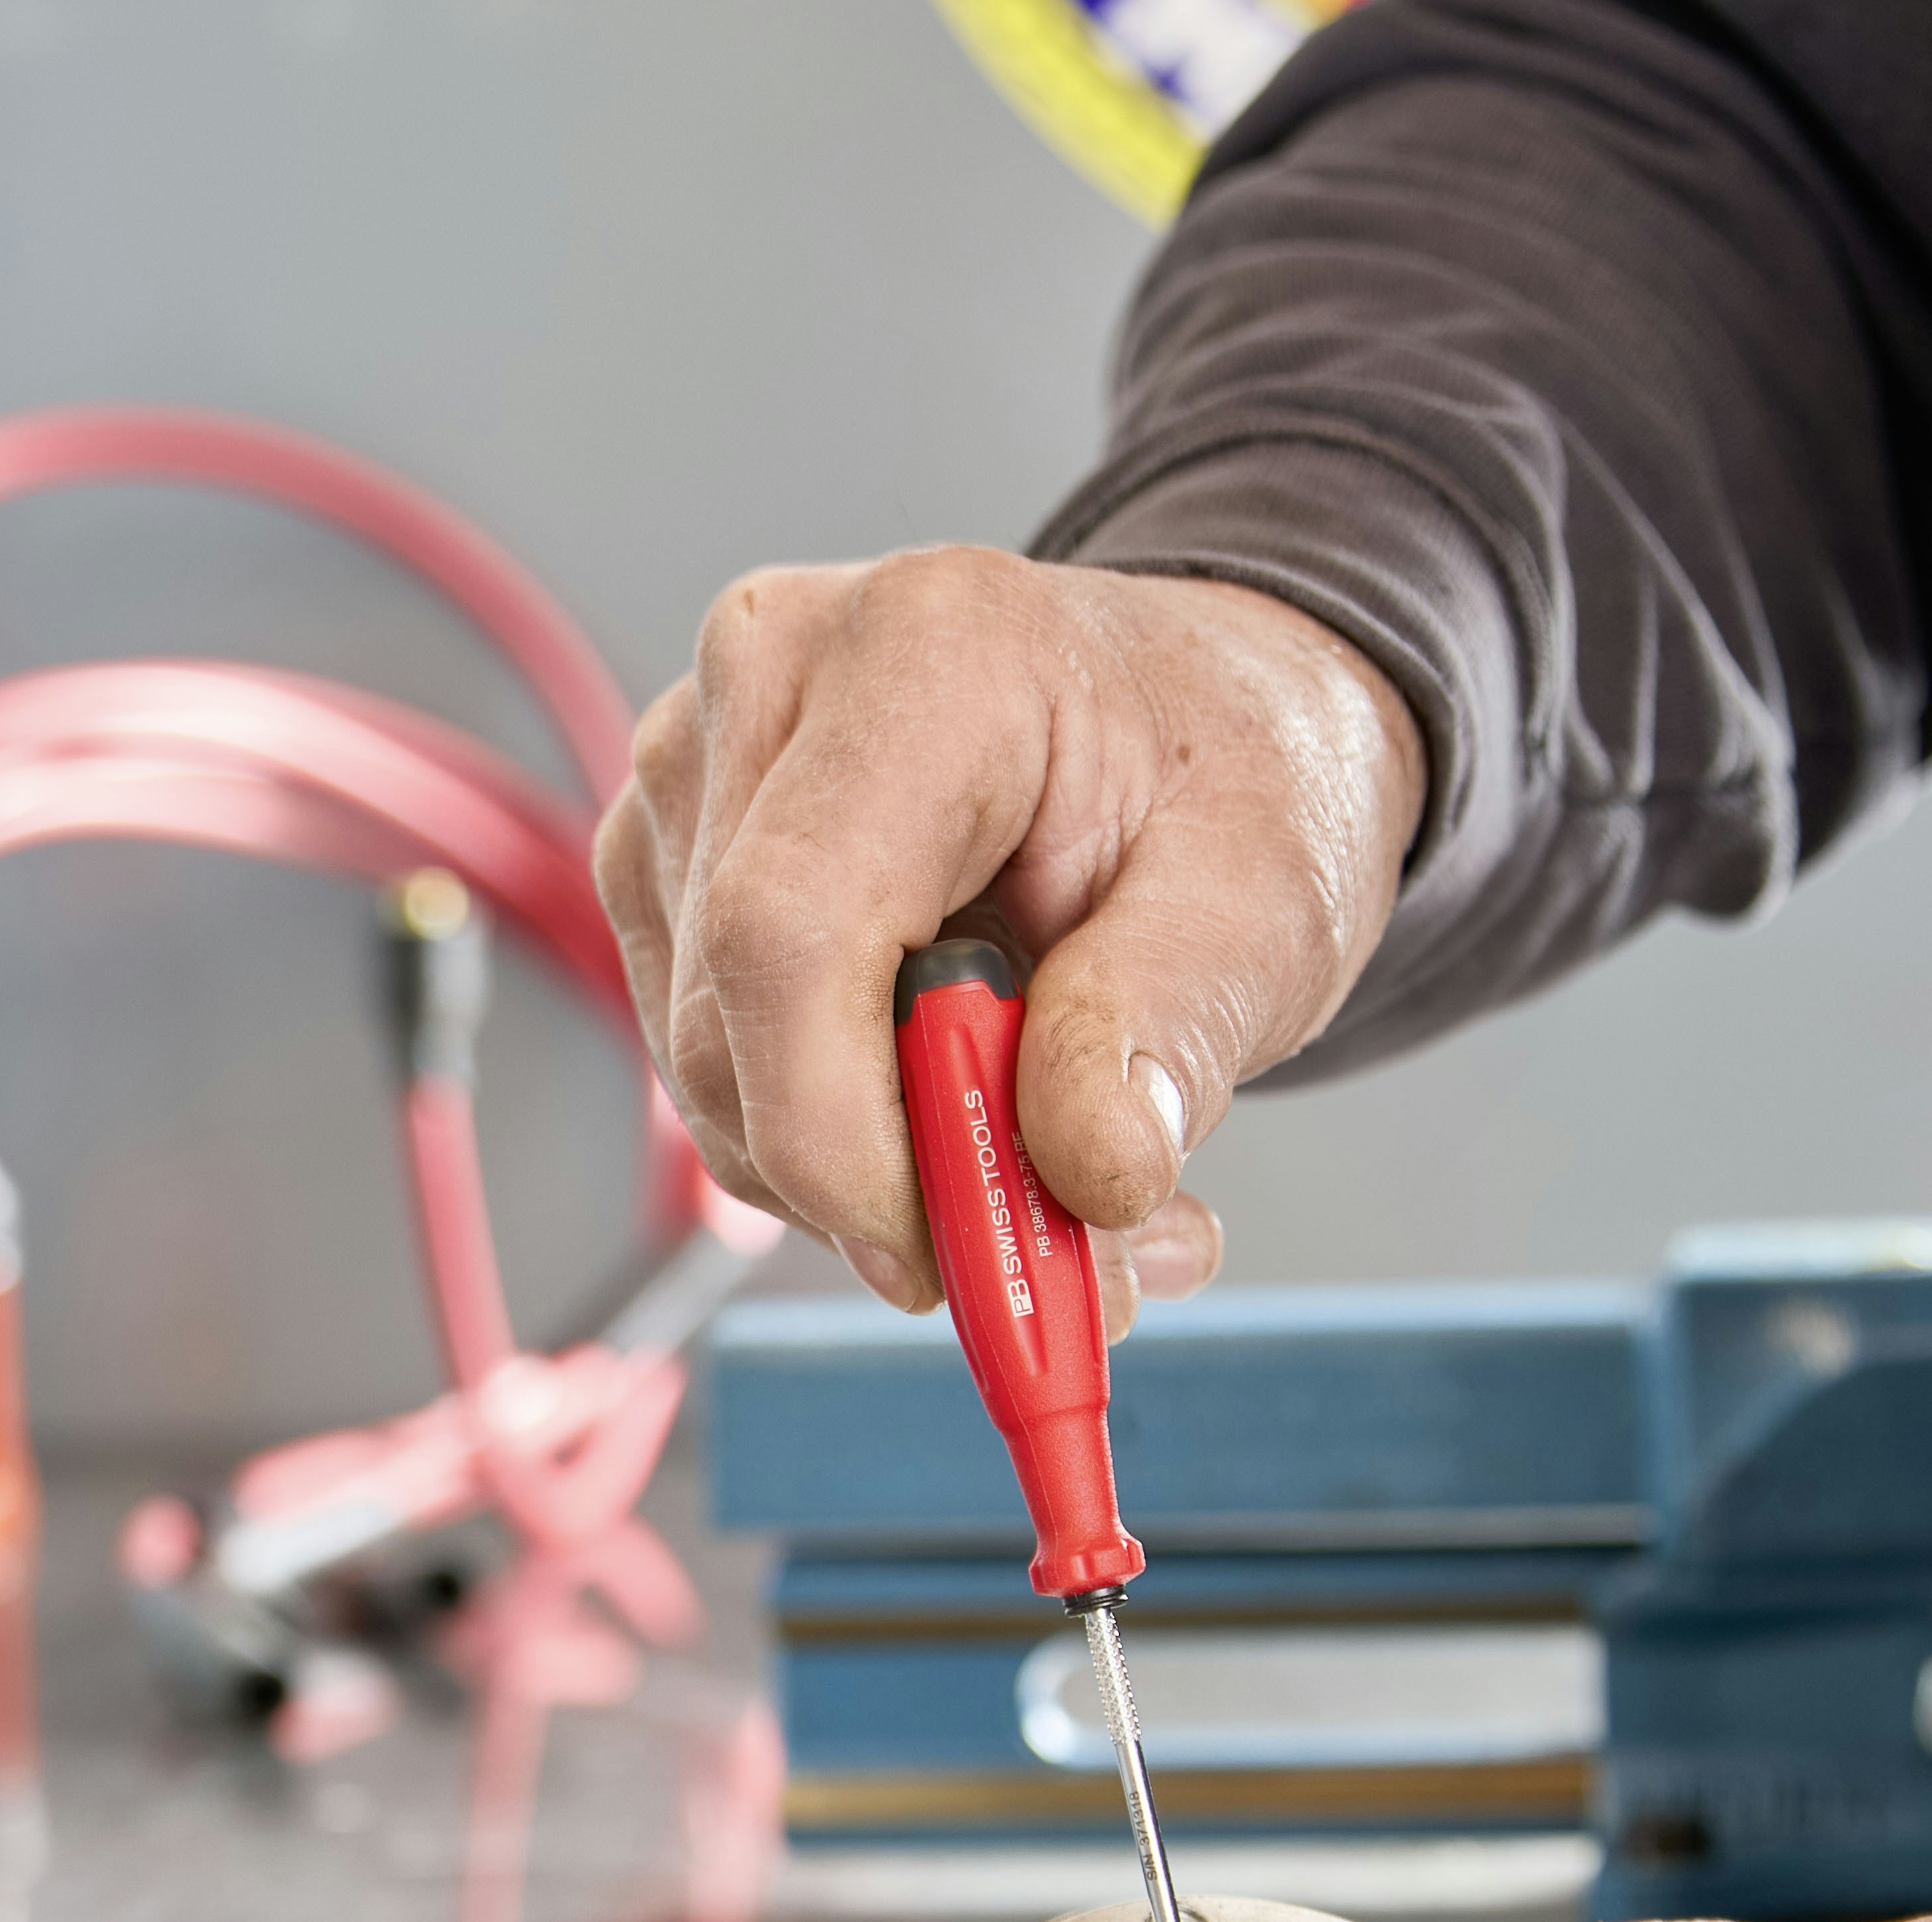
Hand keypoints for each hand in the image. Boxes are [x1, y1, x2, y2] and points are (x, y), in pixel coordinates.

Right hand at [590, 548, 1422, 1324]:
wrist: (1193, 716)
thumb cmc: (1224, 779)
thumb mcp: (1263, 905)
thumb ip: (1169, 1035)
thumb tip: (1089, 1183)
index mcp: (923, 652)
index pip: (788, 928)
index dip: (838, 1134)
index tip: (944, 1260)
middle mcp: (768, 682)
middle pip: (732, 1018)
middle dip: (877, 1182)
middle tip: (1054, 1258)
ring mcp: (694, 767)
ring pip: (706, 1064)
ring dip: (865, 1173)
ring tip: (1045, 1166)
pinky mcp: (668, 854)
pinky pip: (709, 1058)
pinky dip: (833, 1133)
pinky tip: (958, 1108)